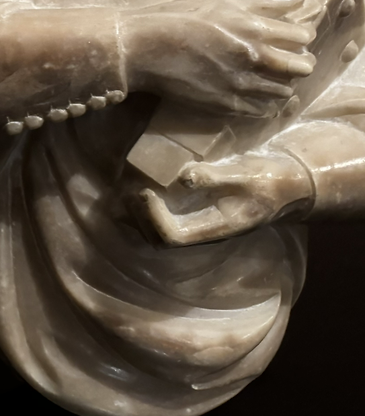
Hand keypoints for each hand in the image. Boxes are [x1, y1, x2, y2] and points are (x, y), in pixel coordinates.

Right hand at [121, 0, 317, 116]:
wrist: (142, 47)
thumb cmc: (178, 17)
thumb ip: (264, 1)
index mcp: (254, 28)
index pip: (303, 37)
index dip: (301, 37)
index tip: (291, 39)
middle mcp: (254, 57)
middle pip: (302, 67)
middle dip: (299, 63)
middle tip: (286, 61)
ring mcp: (241, 83)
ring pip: (284, 91)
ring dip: (281, 84)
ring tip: (267, 78)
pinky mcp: (226, 104)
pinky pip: (262, 110)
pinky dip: (264, 104)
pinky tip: (253, 94)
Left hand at [140, 151, 312, 245]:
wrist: (288, 186)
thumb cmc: (267, 179)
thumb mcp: (245, 174)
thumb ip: (215, 177)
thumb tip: (183, 177)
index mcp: (217, 228)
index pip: (173, 236)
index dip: (153, 218)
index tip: (145, 191)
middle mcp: (205, 233)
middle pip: (160, 241)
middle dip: (139, 219)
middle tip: (128, 191)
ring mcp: (201, 226)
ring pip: (160, 234)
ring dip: (139, 216)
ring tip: (128, 190)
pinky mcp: (198, 216)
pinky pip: (166, 220)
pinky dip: (147, 209)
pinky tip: (141, 188)